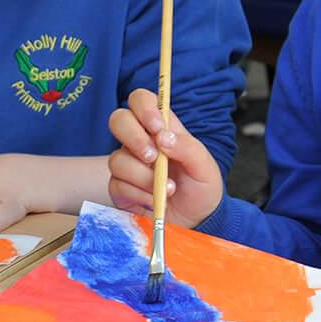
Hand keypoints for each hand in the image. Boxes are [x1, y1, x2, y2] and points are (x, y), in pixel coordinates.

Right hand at [107, 88, 223, 227]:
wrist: (196, 221)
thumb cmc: (201, 187)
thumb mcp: (204, 165)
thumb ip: (187, 147)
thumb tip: (162, 137)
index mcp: (162, 129)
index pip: (141, 100)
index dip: (143, 108)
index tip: (157, 128)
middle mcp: (141, 142)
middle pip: (118, 120)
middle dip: (134, 138)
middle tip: (153, 158)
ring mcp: (128, 165)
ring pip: (117, 159)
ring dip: (143, 176)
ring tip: (167, 190)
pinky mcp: (120, 189)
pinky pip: (117, 185)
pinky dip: (139, 195)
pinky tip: (156, 201)